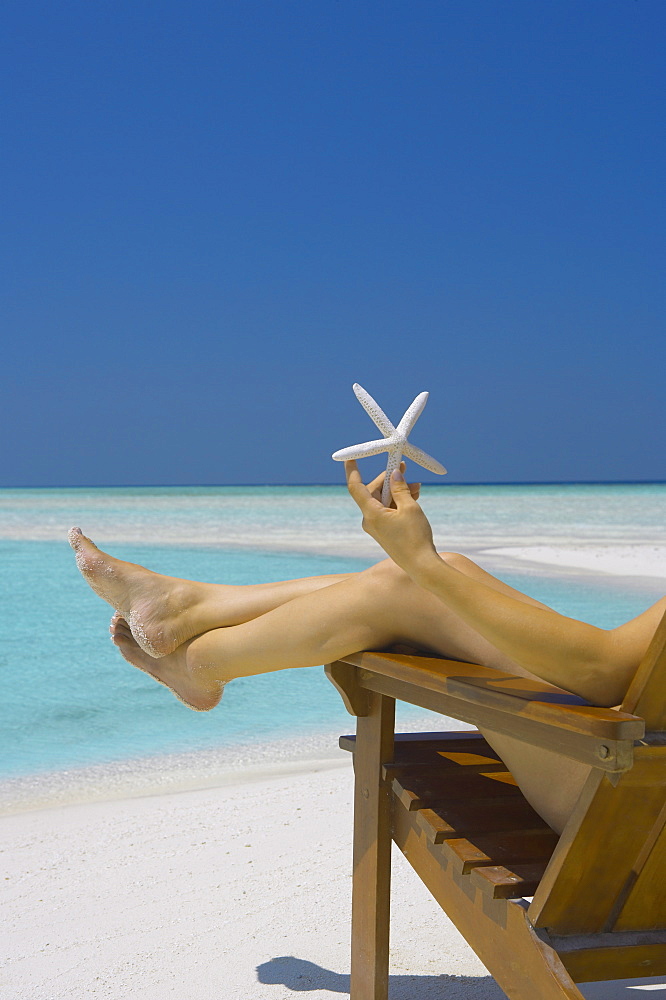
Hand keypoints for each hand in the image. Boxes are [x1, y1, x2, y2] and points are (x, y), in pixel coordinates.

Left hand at [345, 460, 438, 576]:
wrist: (421, 565)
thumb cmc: (415, 537)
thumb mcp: (410, 507)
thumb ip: (400, 488)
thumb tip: (394, 474)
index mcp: (371, 513)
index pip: (355, 487)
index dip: (352, 470)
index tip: (350, 457)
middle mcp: (369, 520)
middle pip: (374, 491)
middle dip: (389, 480)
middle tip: (403, 468)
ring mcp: (376, 527)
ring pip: (383, 501)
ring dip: (398, 491)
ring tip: (416, 487)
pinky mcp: (384, 531)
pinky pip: (387, 511)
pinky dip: (398, 502)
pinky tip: (413, 496)